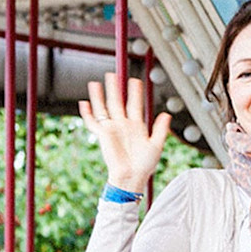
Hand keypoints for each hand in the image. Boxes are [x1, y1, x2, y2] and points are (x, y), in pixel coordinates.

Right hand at [79, 72, 172, 192]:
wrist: (132, 177)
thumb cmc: (145, 165)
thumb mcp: (156, 145)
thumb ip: (161, 129)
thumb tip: (166, 114)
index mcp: (136, 126)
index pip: (134, 104)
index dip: (134, 93)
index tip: (135, 80)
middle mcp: (123, 125)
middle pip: (117, 102)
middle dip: (115, 88)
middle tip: (113, 74)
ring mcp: (112, 129)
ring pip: (104, 108)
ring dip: (99, 96)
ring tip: (96, 83)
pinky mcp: (103, 136)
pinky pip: (93, 122)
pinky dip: (87, 113)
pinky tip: (84, 103)